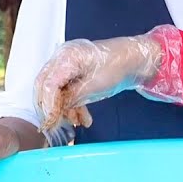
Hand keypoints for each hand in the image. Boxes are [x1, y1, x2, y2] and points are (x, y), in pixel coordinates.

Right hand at [34, 26, 181, 134]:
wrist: (137, 59)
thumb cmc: (120, 65)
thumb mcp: (96, 86)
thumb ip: (72, 97)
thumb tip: (55, 111)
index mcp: (67, 56)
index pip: (48, 84)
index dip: (48, 105)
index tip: (51, 121)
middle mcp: (63, 57)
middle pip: (45, 86)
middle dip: (51, 107)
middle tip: (56, 124)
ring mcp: (68, 64)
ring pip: (56, 90)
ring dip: (65, 108)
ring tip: (77, 121)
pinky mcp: (74, 72)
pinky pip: (67, 89)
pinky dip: (73, 104)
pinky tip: (82, 117)